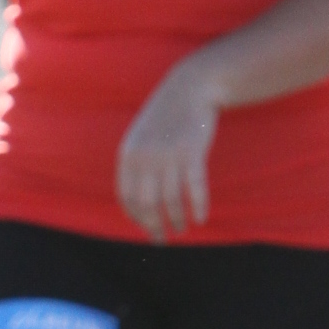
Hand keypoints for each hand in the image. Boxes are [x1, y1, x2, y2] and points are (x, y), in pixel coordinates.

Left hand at [117, 60, 221, 240]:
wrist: (190, 88)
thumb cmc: (165, 118)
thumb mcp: (140, 138)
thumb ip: (136, 165)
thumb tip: (138, 201)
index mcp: (128, 156)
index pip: (127, 198)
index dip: (136, 217)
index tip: (145, 227)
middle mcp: (145, 158)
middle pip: (148, 204)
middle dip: (155, 226)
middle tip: (162, 240)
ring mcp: (169, 156)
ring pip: (171, 200)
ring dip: (177, 220)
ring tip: (181, 230)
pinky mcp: (192, 153)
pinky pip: (195, 189)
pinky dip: (198, 207)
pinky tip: (201, 219)